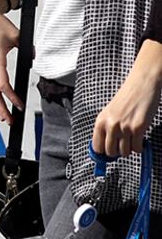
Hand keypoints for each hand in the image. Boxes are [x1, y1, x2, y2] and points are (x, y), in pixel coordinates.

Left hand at [92, 42, 161, 157]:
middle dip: (118, 152)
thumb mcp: (110, 112)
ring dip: (130, 149)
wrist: (141, 84)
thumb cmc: (126, 98)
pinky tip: (140, 139)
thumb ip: (107, 128)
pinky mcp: (138, 128)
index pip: (97, 147)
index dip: (104, 152)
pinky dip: (140, 147)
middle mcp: (110, 125)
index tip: (110, 153)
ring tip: (132, 139)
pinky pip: (137, 149)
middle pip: (110, 152)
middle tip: (124, 145)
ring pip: (125, 152)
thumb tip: (106, 148)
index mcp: (100, 121)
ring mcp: (124, 127)